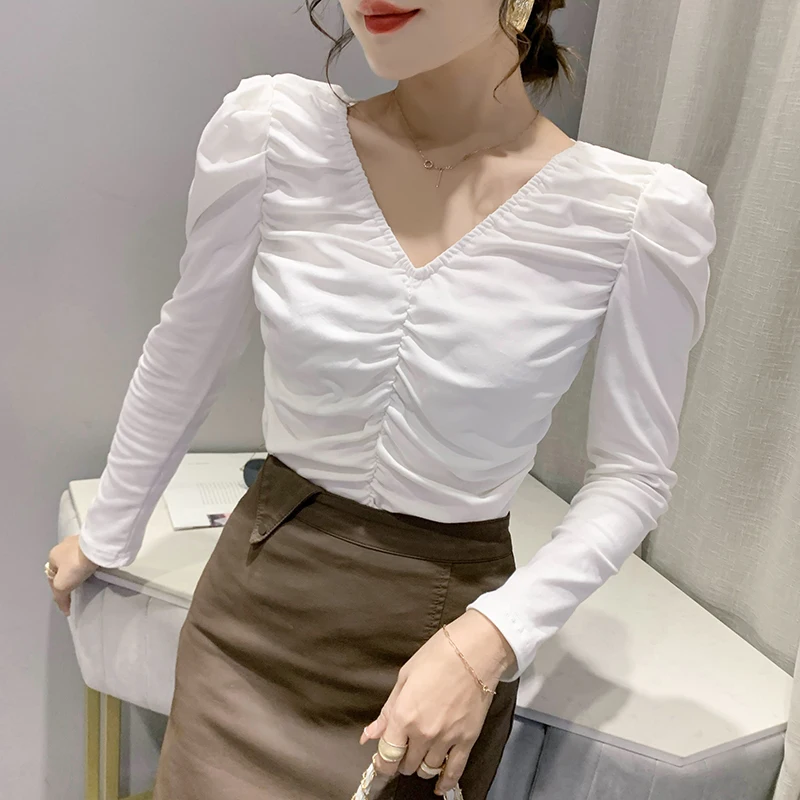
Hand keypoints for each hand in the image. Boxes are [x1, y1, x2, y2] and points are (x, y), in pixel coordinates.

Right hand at [47, 535, 98, 615]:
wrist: (97, 547)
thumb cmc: (76, 564)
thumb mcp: (62, 585)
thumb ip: (60, 597)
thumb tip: (65, 609)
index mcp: (53, 555)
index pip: (52, 577)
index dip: (58, 590)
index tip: (67, 599)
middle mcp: (63, 546)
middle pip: (64, 567)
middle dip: (68, 578)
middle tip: (76, 587)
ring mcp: (78, 542)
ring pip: (76, 560)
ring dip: (79, 569)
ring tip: (86, 578)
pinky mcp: (92, 541)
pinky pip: (87, 556)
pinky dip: (89, 563)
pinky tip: (94, 568)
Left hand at [360, 609, 516, 795]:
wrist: (474, 650)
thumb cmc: (437, 656)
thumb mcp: (404, 677)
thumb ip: (387, 711)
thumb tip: (369, 736)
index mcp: (403, 715)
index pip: (387, 755)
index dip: (382, 763)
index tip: (382, 761)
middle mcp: (423, 733)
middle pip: (406, 764)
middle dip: (402, 760)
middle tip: (405, 749)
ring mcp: (446, 739)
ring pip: (428, 770)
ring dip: (421, 766)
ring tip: (421, 755)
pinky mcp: (467, 740)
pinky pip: (454, 771)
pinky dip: (445, 782)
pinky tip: (439, 785)